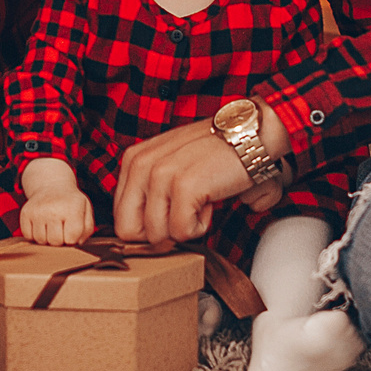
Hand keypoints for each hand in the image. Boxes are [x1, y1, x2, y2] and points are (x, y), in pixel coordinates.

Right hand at [17, 159, 94, 245]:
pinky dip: (34, 234)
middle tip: (61, 227)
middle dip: (60, 239)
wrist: (51, 185)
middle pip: (55, 242)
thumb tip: (78, 243)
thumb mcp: (85, 210)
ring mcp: (37, 211)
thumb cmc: (70, 202)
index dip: (72, 238)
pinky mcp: (25, 213)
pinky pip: (28, 236)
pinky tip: (41, 224)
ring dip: (46, 237)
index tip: (72, 230)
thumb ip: (87, 229)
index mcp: (72, 208)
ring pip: (41, 241)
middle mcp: (53, 209)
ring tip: (51, 225)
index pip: (71, 238)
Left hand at [113, 107, 291, 244]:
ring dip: (185, 226)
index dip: (148, 225)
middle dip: (158, 233)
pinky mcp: (183, 186)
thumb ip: (149, 191)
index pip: (121, 217)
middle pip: (129, 231)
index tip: (172, 211)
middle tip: (183, 213)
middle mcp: (140, 165)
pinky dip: (201, 225)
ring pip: (157, 235)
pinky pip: (181, 232)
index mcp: (133, 160)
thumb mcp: (169, 163)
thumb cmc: (213, 152)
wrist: (249, 135)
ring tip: (201, 200)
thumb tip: (142, 233)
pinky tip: (210, 200)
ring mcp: (160, 174)